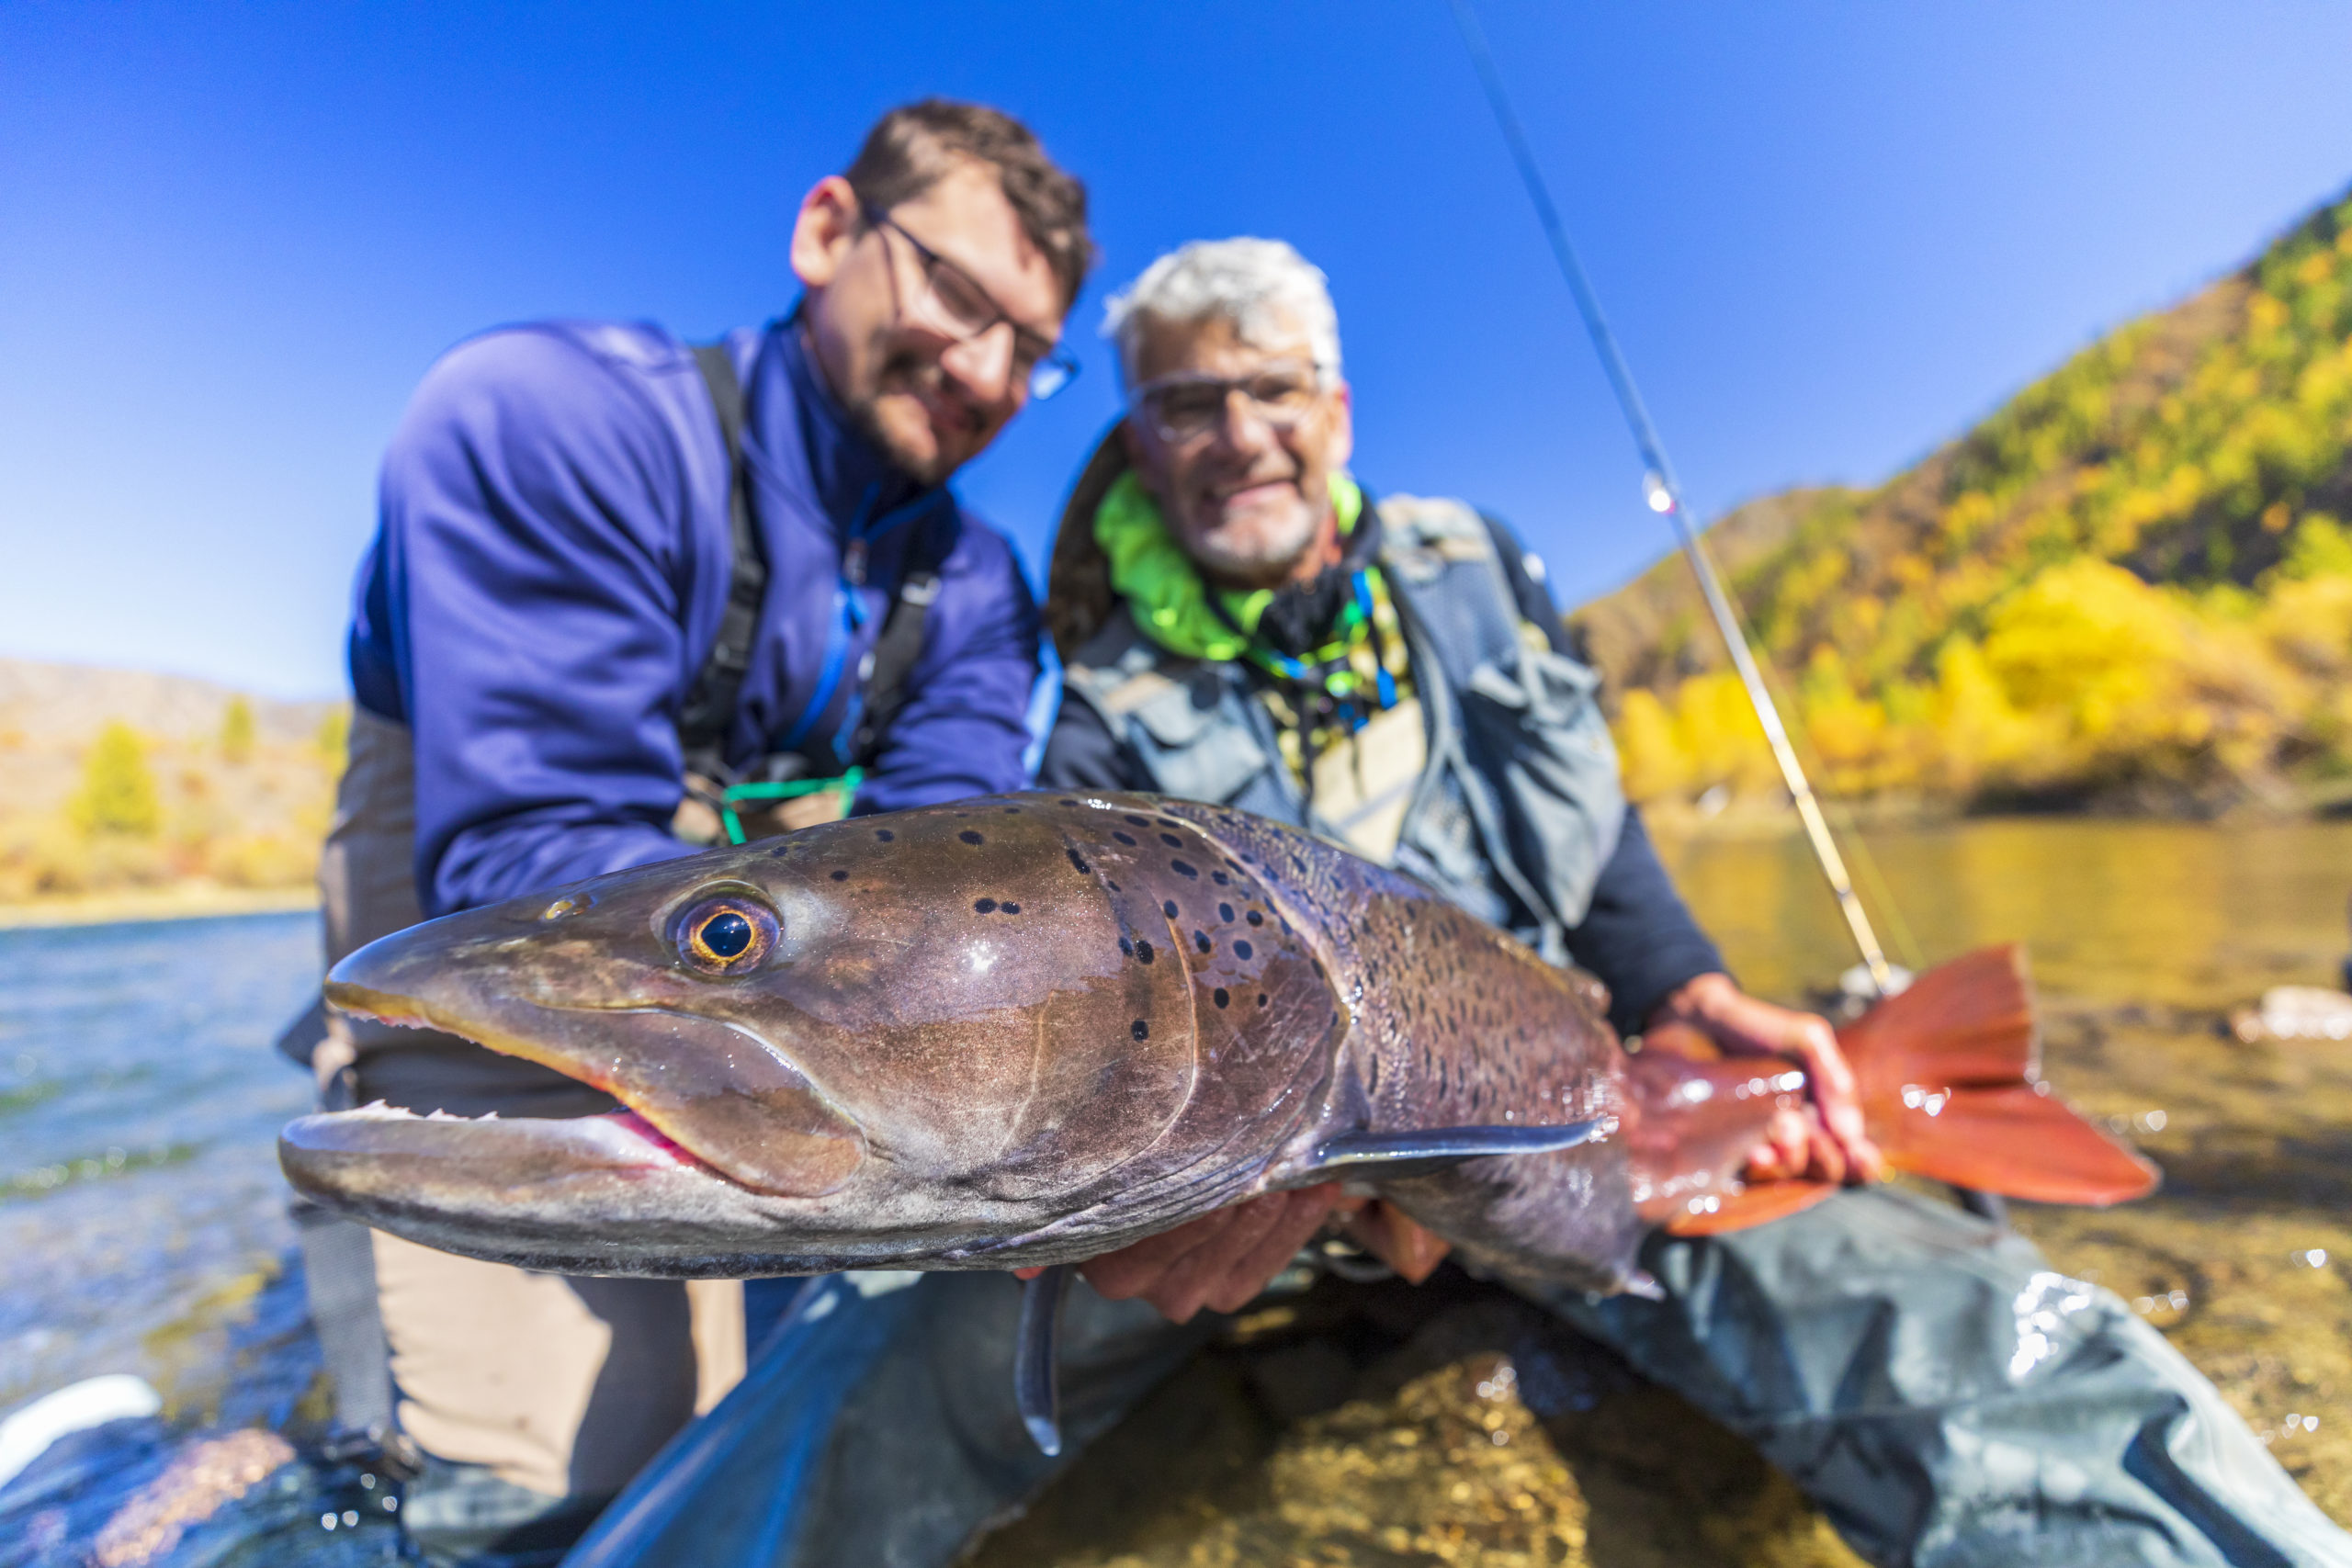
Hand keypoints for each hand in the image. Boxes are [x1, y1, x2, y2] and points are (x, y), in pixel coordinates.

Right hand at [1035, 1185, 1360, 1322]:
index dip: (1188, 1220)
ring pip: (1238, 1267)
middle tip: (1273, 1171)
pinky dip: (1298, 1228)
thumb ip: (1056, 1199)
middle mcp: (1141, 1288)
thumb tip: (1026, 1266)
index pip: (1146, 1245)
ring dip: (1277, 1223)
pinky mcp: (1227, 1290)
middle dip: (1240, 1215)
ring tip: (1305, 1177)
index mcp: (1098, 1259)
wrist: (1133, 1172)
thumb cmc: (1106, 1158)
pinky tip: (1321, 1190)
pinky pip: (1267, 1268)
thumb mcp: (1078, 1166)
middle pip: (1199, 1255)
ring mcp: (1188, 1293)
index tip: (1221, 1185)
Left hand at [1649, 972, 1883, 1184]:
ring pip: (1786, 1174)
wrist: (1696, 1016)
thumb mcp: (1806, 1038)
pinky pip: (1744, 1174)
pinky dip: (1755, 1167)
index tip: (1859, 1153)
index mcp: (1822, 1113)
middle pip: (1822, 1170)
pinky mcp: (1725, 1148)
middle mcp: (1795, 1136)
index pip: (1852, 1155)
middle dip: (1821, 1157)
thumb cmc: (1755, 1027)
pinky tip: (1753, 1151)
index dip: (1863, 1163)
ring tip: (1776, 1134)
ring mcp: (1760, 1144)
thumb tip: (1851, 1135)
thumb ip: (1834, 1077)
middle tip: (1797, 1125)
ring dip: (1787, 1161)